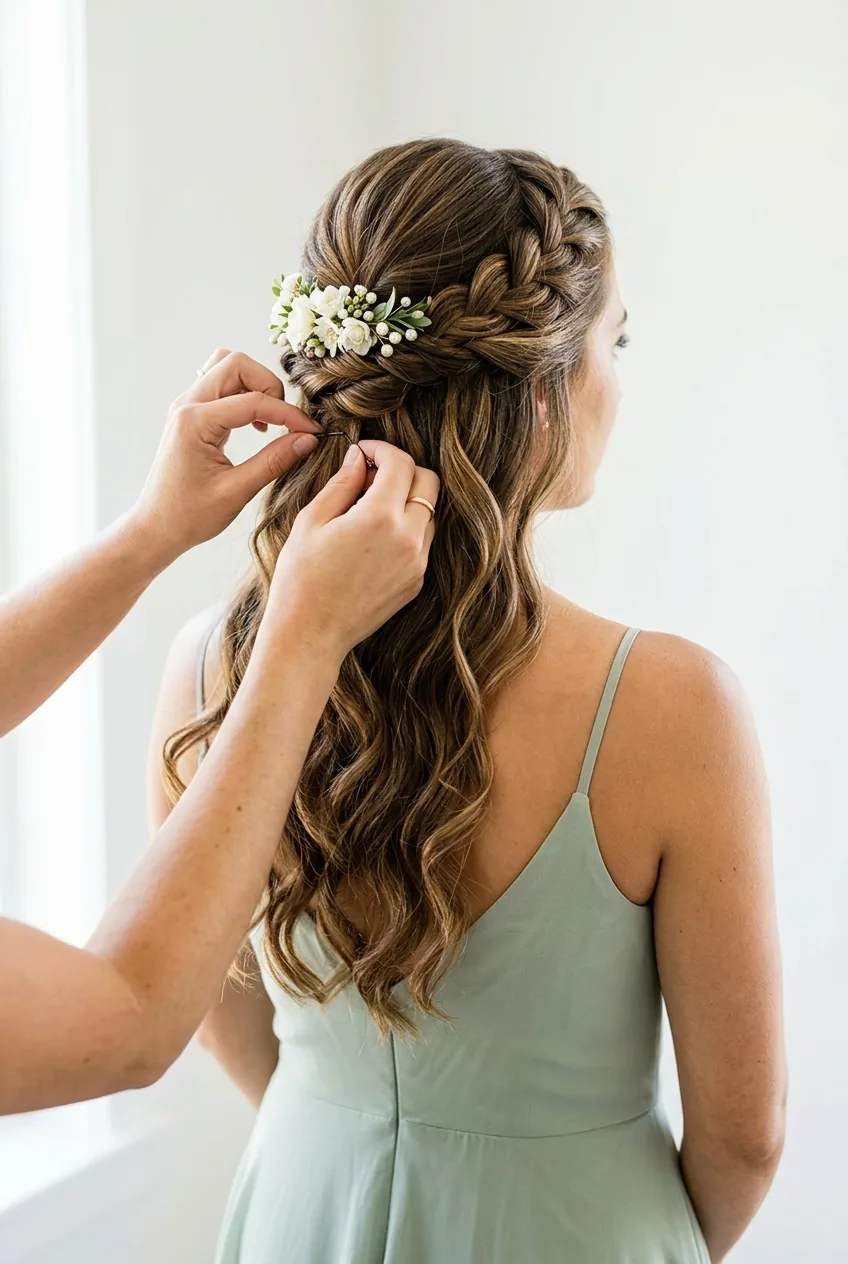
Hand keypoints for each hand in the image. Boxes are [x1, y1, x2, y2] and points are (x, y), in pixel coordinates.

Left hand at [126, 349, 321, 566]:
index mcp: (195, 422)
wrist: (156, 528)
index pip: (253, 400)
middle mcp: (187, 405)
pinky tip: (255, 427)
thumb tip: (308, 440)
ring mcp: (186, 407)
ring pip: (226, 367)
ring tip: (268, 420)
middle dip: (268, 386)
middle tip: (284, 420)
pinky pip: (220, 386)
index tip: (311, 432)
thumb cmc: (189, 516)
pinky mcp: (191, 415)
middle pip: (236, 364)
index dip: (289, 414)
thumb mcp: (237, 492)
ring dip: (254, 385)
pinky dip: (243, 395)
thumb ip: (274, 461)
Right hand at [261, 441, 439, 663]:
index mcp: (379, 517)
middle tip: (371, 476)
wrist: (310, 633)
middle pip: (428, 482)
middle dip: (403, 469)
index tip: (364, 453)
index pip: (401, 463)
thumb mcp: (312, 521)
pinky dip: (406, 528)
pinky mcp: (417, 582)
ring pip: (429, 512)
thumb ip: (341, 484)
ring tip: (368, 509)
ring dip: (406, 499)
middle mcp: (408, 538)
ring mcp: (417, 563)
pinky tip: (374, 538)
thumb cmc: (301, 577)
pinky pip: (422, 542)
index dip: (382, 450)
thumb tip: (358, 458)